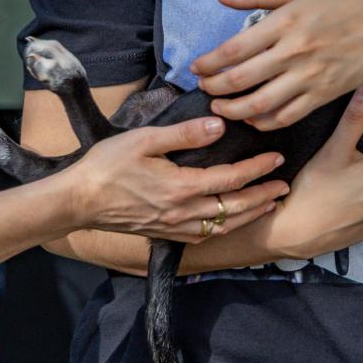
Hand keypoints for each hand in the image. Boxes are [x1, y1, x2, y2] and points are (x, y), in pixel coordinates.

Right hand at [62, 117, 289, 241]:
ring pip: (223, 226)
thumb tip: (220, 125)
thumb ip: (186, 134)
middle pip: (234, 208)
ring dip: (250, 216)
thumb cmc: (108, 165)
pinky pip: (205, 236)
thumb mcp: (146, 139)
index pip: (231, 179)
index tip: (277, 159)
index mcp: (181, 187)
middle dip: (263, 197)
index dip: (257, 169)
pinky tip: (232, 222)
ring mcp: (174, 227)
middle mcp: (182, 213)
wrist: (78, 200)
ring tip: (268, 205)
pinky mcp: (164, 233)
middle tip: (284, 186)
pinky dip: (226, 228)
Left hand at [191, 0, 362, 129]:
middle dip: (214, 88)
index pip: (235, 49)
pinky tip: (252, 118)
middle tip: (205, 89)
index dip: (209, 63)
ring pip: (260, 104)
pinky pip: (286, 116)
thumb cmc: (343, 6)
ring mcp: (309, 77)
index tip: (197, 67)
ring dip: (233, 110)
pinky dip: (264, 122)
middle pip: (241, 79)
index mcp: (286, 22)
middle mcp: (294, 51)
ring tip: (221, 108)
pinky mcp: (322, 96)